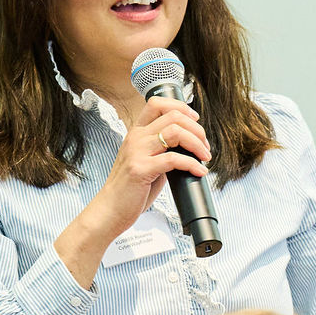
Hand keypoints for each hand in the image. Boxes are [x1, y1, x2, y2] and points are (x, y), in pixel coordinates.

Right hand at [56, 96, 208, 288]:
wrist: (110, 210)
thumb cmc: (130, 190)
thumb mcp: (145, 162)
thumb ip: (161, 151)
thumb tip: (188, 148)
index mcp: (136, 133)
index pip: (157, 104)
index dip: (181, 107)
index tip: (195, 120)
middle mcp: (135, 138)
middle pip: (173, 116)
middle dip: (196, 128)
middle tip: (205, 145)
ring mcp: (137, 152)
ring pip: (175, 132)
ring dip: (197, 143)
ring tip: (205, 156)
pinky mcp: (141, 169)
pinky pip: (174, 159)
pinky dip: (192, 164)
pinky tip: (199, 171)